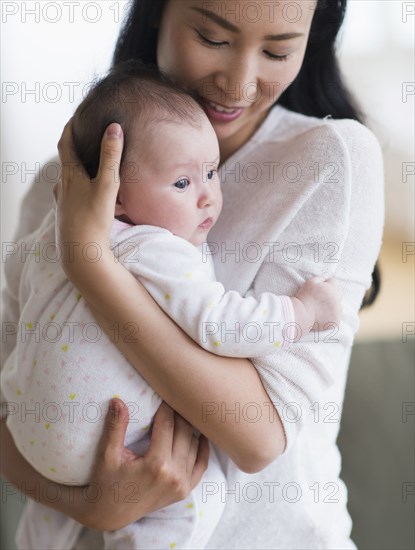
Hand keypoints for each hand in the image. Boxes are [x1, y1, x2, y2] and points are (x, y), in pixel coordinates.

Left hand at [55, 119, 123, 270]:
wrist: (80, 254)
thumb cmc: (93, 219)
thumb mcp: (107, 185)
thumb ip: (111, 156)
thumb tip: (114, 128)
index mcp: (69, 175)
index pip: (65, 143)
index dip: (70, 128)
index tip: (76, 117)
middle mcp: (62, 187)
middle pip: (67, 162)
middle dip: (76, 150)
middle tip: (88, 141)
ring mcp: (63, 204)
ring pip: (71, 181)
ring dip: (80, 172)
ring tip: (93, 169)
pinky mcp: (67, 217)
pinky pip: (74, 198)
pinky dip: (83, 191)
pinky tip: (94, 199)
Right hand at [78, 399, 208, 530]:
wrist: (109, 514)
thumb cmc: (105, 482)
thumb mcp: (107, 455)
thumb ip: (115, 426)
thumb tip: (117, 400)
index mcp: (156, 465)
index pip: (167, 424)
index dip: (165, 406)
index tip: (163, 392)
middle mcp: (174, 476)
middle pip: (183, 431)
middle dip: (178, 413)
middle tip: (173, 398)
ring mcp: (182, 485)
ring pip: (193, 445)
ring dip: (188, 428)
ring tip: (180, 413)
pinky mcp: (185, 491)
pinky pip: (201, 465)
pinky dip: (202, 448)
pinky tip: (200, 434)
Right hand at [295, 277, 340, 327]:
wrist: (301, 315)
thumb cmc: (304, 297)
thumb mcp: (310, 282)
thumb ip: (320, 278)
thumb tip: (326, 279)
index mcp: (332, 289)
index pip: (333, 282)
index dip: (326, 284)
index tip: (319, 289)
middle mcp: (337, 300)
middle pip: (337, 294)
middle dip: (330, 294)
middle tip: (319, 299)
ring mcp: (337, 312)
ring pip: (337, 306)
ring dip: (331, 306)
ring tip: (320, 308)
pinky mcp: (335, 321)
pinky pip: (336, 317)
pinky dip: (330, 316)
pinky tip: (322, 316)